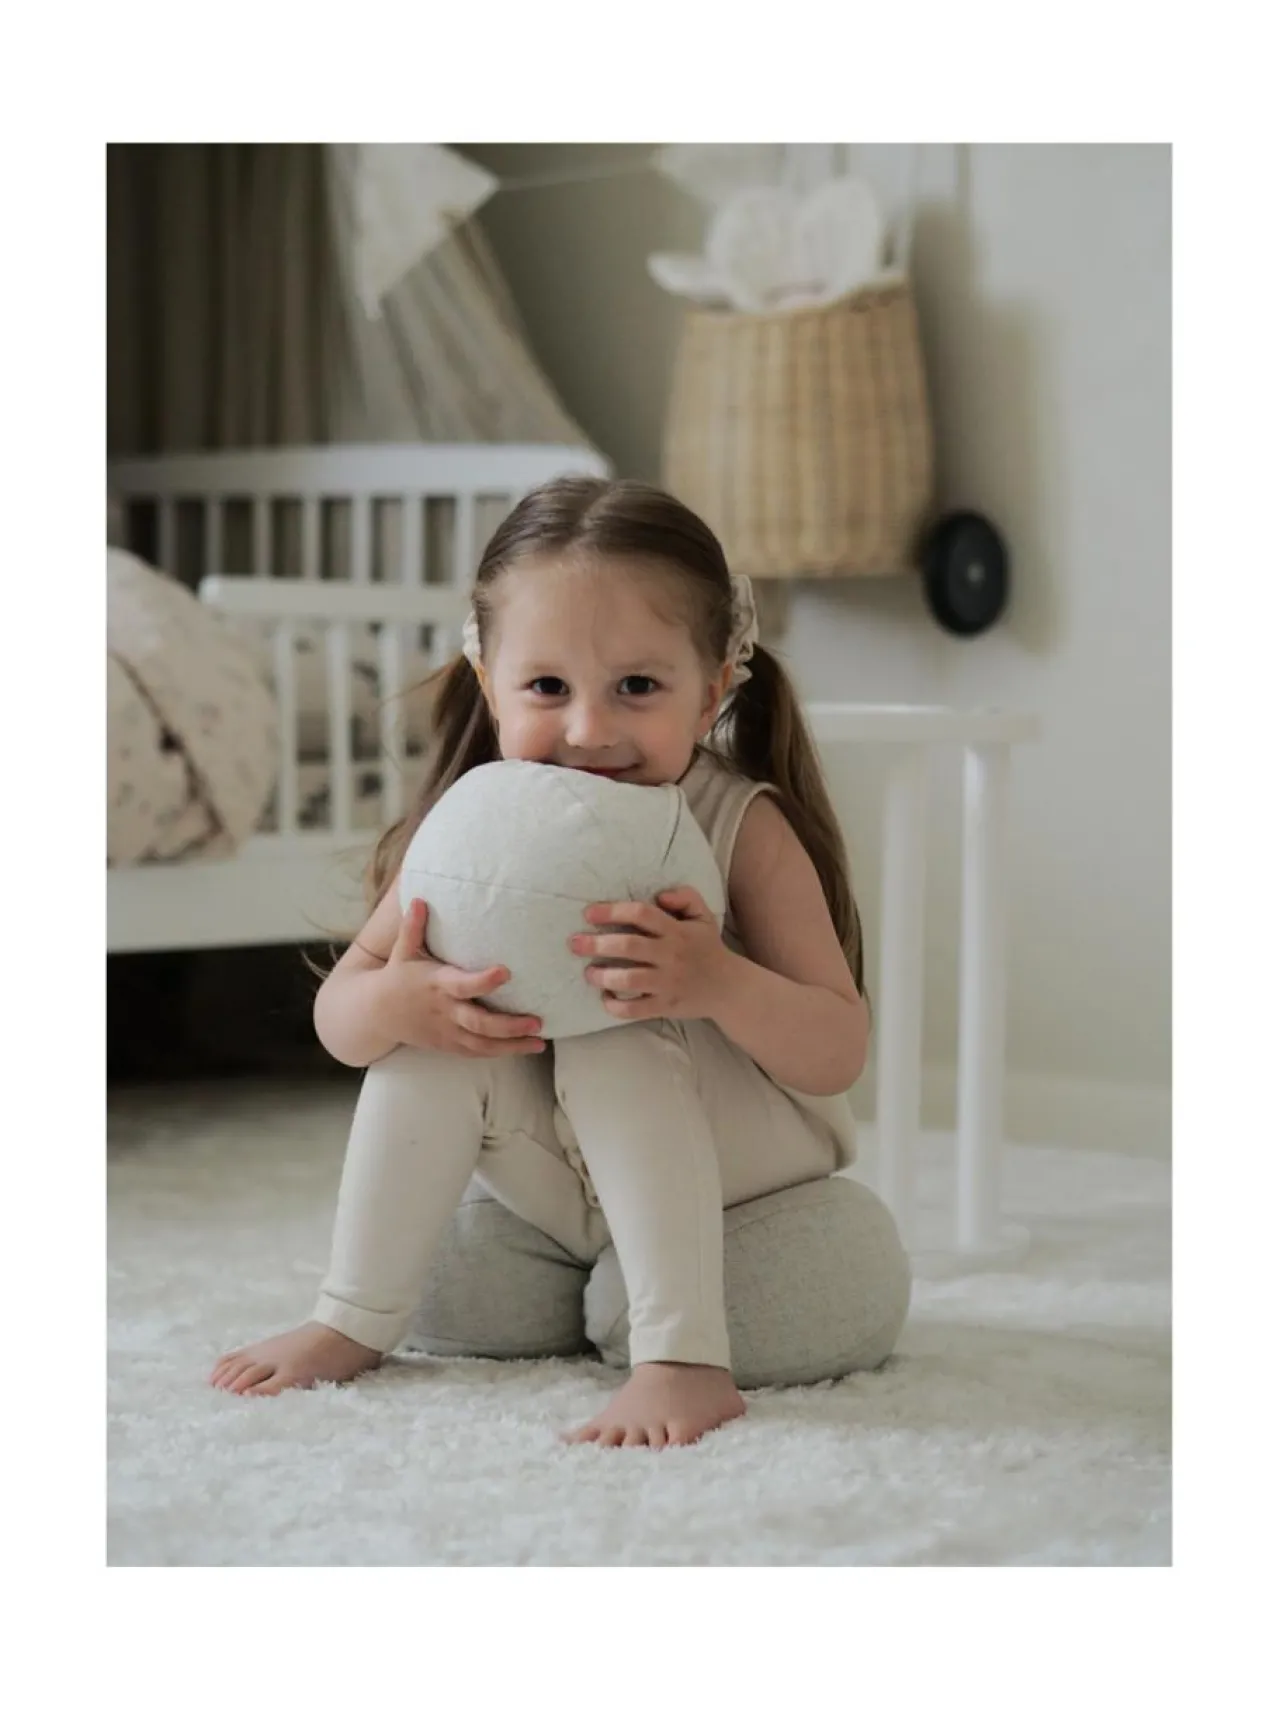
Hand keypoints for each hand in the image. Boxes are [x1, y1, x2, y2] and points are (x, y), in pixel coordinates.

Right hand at [375, 900, 545, 1057]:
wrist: (376, 1014)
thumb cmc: (396, 977)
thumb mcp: (402, 952)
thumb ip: (413, 928)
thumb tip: (419, 899)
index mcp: (436, 984)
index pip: (462, 985)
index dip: (483, 981)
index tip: (506, 971)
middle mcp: (444, 1011)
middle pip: (478, 1023)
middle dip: (508, 1025)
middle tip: (536, 1021)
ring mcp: (447, 1032)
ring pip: (481, 1044)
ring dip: (511, 1045)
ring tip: (539, 1041)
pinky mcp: (449, 1045)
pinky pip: (477, 1052)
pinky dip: (501, 1052)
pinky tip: (526, 1047)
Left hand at [569, 886, 731, 1023]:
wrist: (729, 988)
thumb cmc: (707, 948)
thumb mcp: (703, 915)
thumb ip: (684, 896)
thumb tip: (659, 895)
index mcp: (677, 931)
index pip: (641, 915)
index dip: (613, 911)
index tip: (588, 913)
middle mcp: (671, 956)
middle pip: (628, 947)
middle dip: (596, 944)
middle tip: (574, 943)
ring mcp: (667, 983)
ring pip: (629, 980)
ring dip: (602, 976)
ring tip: (588, 972)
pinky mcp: (665, 1006)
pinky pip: (635, 1010)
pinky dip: (616, 1006)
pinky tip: (605, 998)